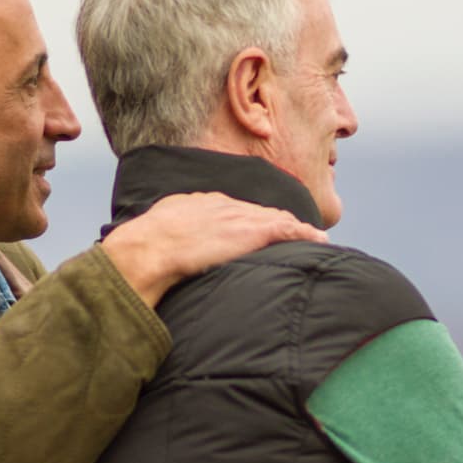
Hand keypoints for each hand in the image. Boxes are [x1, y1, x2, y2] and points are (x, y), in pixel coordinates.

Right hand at [101, 192, 327, 306]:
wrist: (149, 250)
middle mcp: (222, 205)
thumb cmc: (143, 251)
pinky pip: (288, 229)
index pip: (232, 209)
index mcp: (197, 204)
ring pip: (277, 219)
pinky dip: (305, 234)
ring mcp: (238, 217)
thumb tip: (160, 258)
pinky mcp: (252, 230)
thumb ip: (166, 242)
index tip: (257, 228)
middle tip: (294, 231)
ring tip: (313, 236)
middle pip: (257, 211)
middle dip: (276, 221)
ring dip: (296, 228)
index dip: (248, 220)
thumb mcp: (154, 236)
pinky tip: (320, 239)